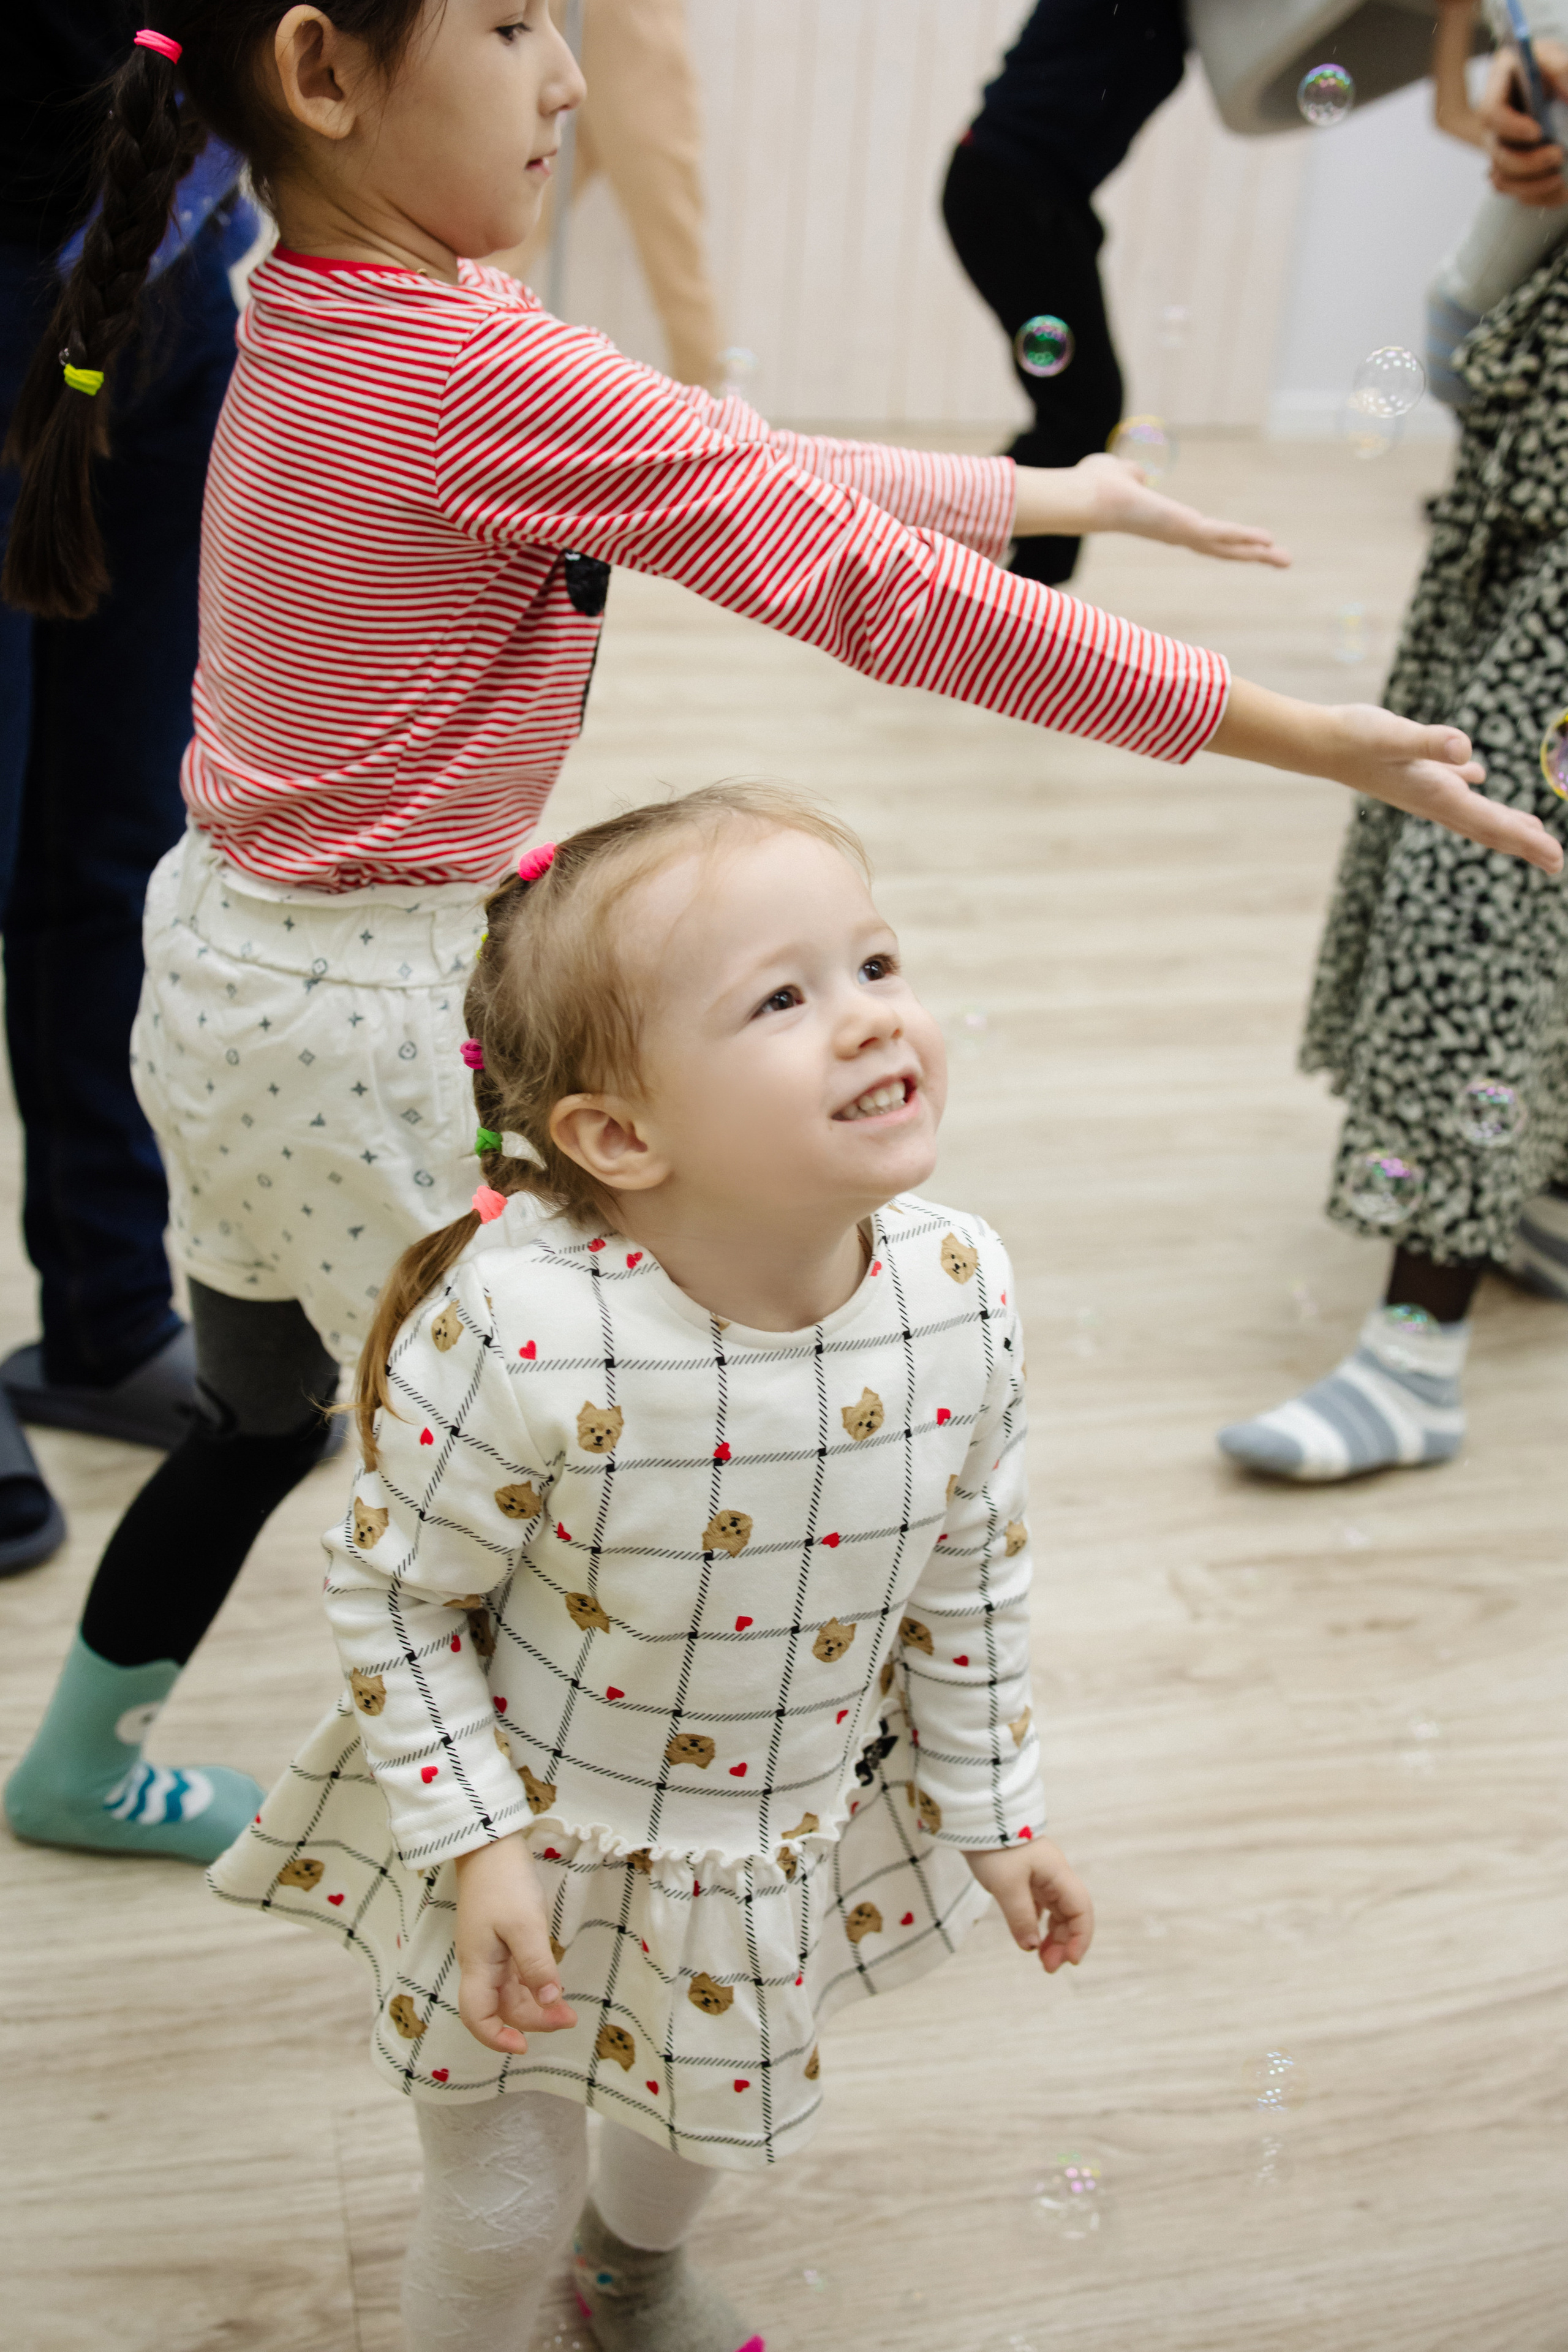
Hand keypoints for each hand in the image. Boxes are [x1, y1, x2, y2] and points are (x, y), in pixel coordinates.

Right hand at [454, 1834, 577, 2054]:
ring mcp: (490, 1952)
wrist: (490, 1844)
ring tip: (567, 2010)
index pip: (477, 2015)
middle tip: (569, 2019)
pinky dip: (534, 1984)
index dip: (495, 2039)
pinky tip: (553, 1986)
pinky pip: (515, 1974)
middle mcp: (481, 1964)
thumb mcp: (524, 1923)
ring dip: (536, 2004)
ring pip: (510, 1992)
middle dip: (532, 2020)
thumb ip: (537, 1965)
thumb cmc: (503, 1881)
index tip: (524, 2047)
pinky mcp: (501, 1939)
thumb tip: (550, 2003)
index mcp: (478, 1964)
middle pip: (501, 2007)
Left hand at [964, 1838, 1094, 1973]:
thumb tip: (1031, 1947)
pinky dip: (1038, 1925)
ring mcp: (1040, 1876)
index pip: (1081, 1910)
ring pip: (1056, 1912)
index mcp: (1058, 1874)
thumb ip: (1021, 1918)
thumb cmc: (995, 1848)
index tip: (1071, 1961)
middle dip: (1064, 1943)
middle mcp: (1054, 1876)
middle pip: (1070, 1915)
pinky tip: (1029, 1937)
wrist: (976, 1819)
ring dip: (1052, 1936)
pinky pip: (1040, 1906)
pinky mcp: (1025, 1877)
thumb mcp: (1006, 1885)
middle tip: (1047, 1967)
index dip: (1081, 1938)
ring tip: (1041, 1958)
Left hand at [1013, 454, 1289, 568]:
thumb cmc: (1094, 486)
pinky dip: (1245, 539)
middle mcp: (1176, 534)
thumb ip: (1131, 474)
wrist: (1084, 498)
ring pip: (1227, 548)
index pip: (1202, 534)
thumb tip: (1135, 475)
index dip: (1226, 539)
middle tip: (1280, 560)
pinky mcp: (1183, 528)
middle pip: (1221, 548)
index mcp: (1164, 522)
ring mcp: (1181, 534)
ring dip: (1257, 554)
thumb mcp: (1120, 474)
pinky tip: (1269, 543)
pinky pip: (1221, 535)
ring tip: (1285, 560)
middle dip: (1251, 554)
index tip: (1246, 545)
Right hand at [1209, 681, 1564, 875]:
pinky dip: (1473, 790)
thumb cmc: (1353, 738)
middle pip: (1487, 828)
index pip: (1491, 824)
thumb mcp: (1393, 735)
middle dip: (1523, 844)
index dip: (1527, 842)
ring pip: (1473, 812)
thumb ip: (1428, 741)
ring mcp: (1423, 788)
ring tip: (1530, 831)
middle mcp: (1433, 798)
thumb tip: (1464, 749)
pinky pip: (1453, 786)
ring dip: (1502, 824)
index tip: (1556, 859)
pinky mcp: (1414, 772)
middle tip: (1555, 862)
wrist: (1317, 742)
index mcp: (1437, 795)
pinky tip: (1478, 776)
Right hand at [1479, 41, 1567, 204]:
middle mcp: (1494, 127)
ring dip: (1531, 186)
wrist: (1547, 81)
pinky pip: (1517, 192)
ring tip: (1560, 178)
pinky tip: (1560, 189)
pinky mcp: (1513, 168)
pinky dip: (1538, 196)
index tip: (1537, 131)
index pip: (1491, 114)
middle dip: (1526, 163)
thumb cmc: (1545, 66)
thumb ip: (1559, 68)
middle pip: (1497, 155)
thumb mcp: (1550, 56)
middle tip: (1558, 155)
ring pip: (1503, 180)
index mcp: (1497, 92)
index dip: (1511, 127)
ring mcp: (1502, 150)